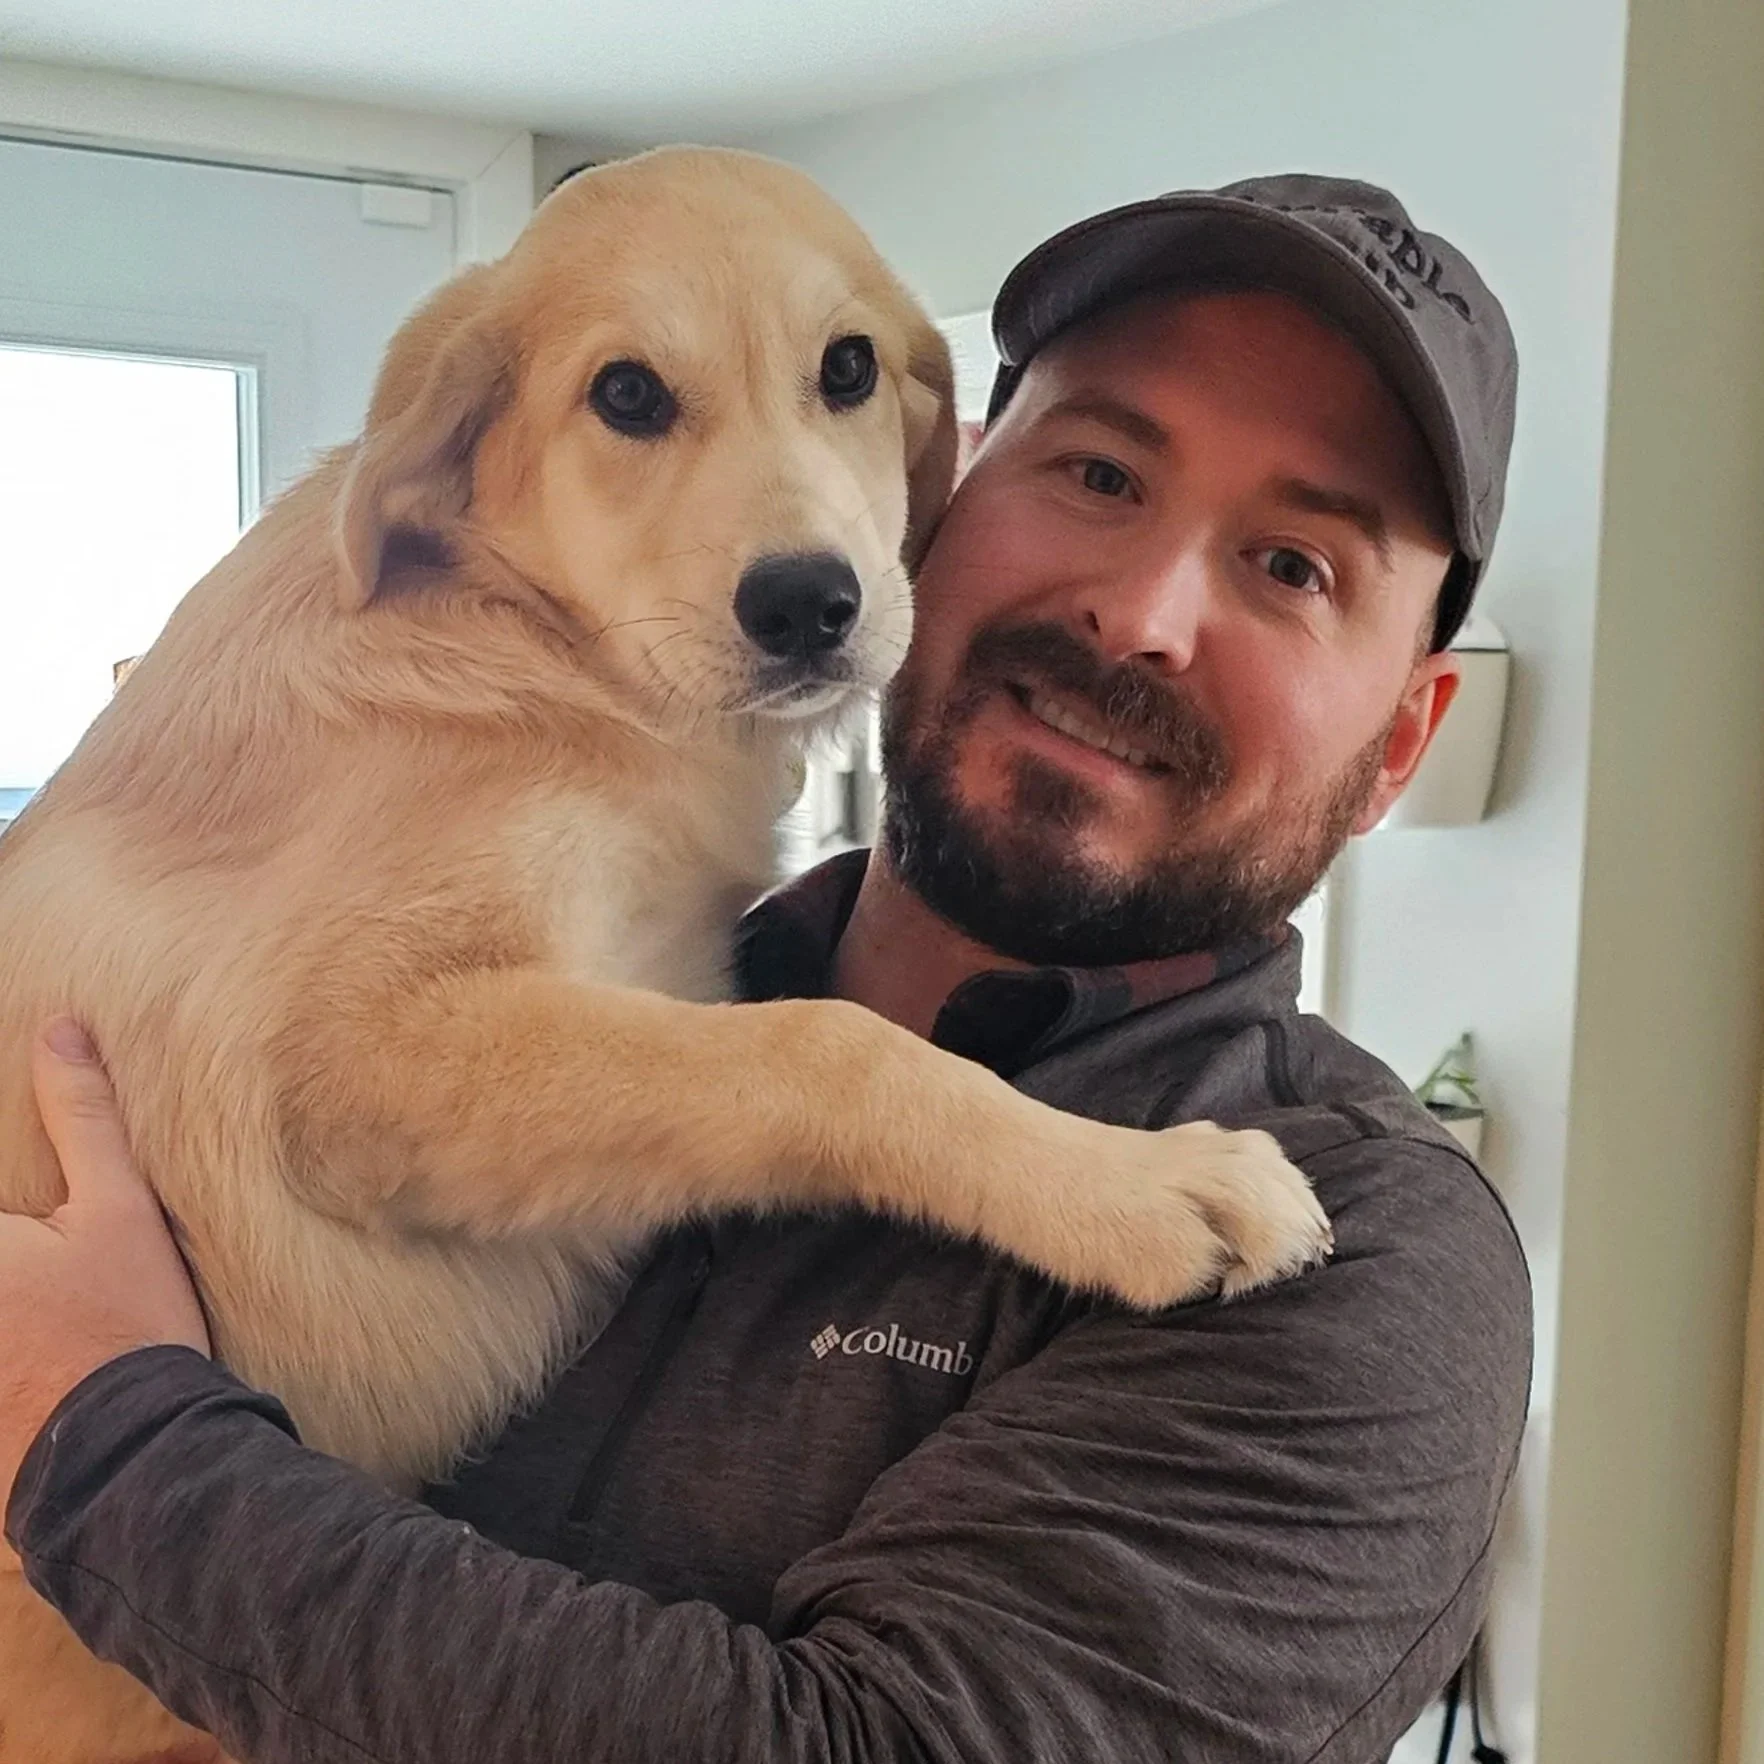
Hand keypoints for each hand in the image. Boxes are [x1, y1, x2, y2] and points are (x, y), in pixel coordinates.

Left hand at [1, 1018, 209, 1520]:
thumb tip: (61, 1029)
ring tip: (27, 1294)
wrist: (133, 1456)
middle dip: (8, 1238)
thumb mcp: (120, 1210)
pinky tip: (19, 1342)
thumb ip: (83, 1118)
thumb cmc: (126, 1323)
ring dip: (8, 1288)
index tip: (20, 1218)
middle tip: (31, 1245)